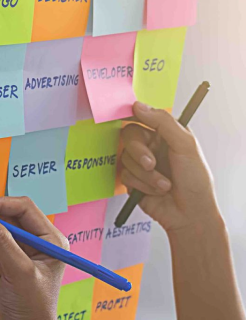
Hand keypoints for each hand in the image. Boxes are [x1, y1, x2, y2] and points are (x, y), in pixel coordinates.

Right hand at [120, 101, 222, 234]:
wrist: (189, 213)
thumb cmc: (195, 181)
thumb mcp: (185, 145)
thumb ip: (163, 122)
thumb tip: (139, 106)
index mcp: (167, 134)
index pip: (144, 117)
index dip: (133, 115)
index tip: (125, 115)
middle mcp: (152, 146)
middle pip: (129, 136)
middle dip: (139, 152)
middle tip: (151, 163)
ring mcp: (141, 164)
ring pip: (126, 158)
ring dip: (146, 175)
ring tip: (164, 184)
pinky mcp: (133, 181)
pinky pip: (125, 176)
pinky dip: (142, 185)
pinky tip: (156, 191)